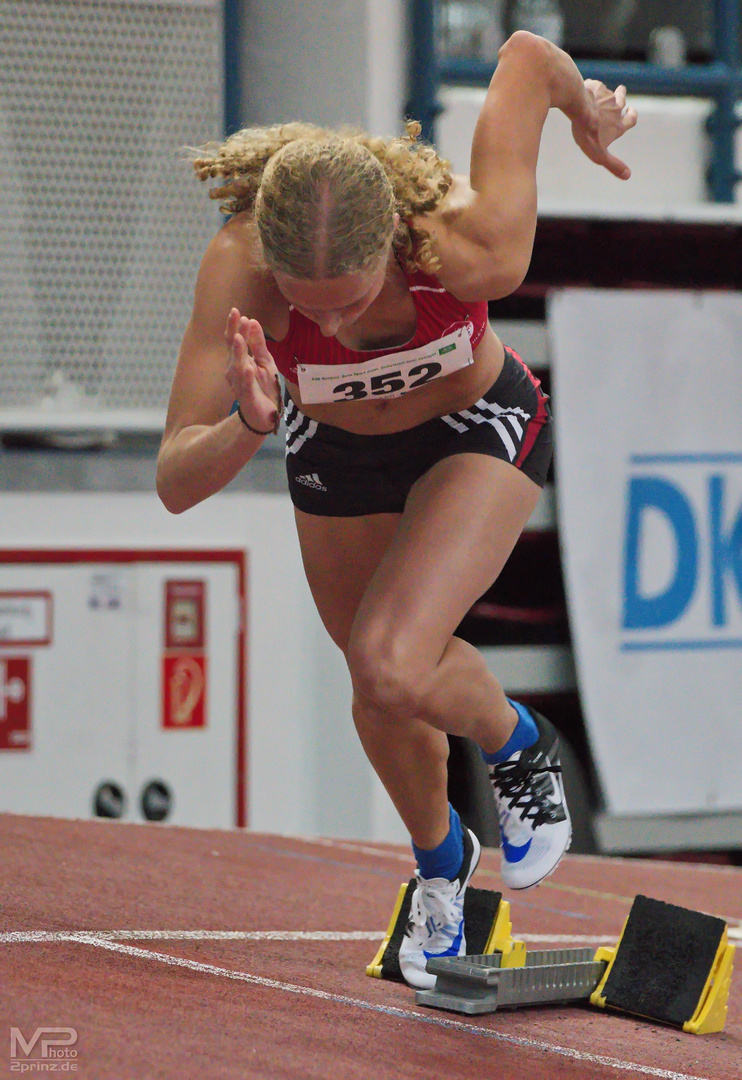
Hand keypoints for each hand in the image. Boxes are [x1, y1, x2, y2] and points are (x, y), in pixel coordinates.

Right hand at [224, 308, 281, 432]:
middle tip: (235, 315)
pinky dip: (246, 378)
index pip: (234, 340)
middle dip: (234, 332)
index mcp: (238, 360)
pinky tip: (248, 368)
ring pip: (237, 366)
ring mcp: (239, 384)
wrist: (265, 415)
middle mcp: (234, 370)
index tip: (237, 311)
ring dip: (238, 352)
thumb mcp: (265, 361)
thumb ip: (258, 343)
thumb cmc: (263, 387)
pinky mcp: (247, 398)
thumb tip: (252, 320)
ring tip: (239, 338)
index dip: (235, 326)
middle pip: (233, 349)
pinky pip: (246, 387)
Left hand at [570, 81, 637, 179]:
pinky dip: (592, 88)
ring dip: (607, 94)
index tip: (632, 111)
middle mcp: (616, 108)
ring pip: (608, 93)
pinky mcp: (595, 86)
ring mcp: (606, 96)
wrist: (579, 108)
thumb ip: (613, 165)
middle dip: (623, 98)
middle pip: (622, 101)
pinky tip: (586, 89)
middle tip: (622, 92)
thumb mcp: (599, 154)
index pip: (631, 119)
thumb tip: (628, 176)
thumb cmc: (588, 133)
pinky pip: (594, 86)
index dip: (632, 115)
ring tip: (602, 94)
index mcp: (619, 125)